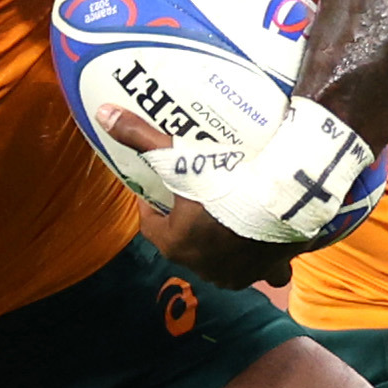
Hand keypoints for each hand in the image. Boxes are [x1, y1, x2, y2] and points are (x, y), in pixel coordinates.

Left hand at [94, 104, 294, 288]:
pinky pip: (266, 271)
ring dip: (222, 243)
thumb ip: (141, 137)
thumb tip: (103, 113)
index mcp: (176, 243)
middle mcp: (203, 266)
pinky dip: (265, 259)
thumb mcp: (179, 157)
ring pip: (223, 260)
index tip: (156, 187)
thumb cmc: (225, 181)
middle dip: (188, 222)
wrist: (284, 200)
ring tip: (230, 213)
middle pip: (187, 242)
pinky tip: (269, 243)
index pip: (151, 224)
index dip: (152, 204)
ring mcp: (238, 273)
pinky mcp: (270, 270)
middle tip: (196, 194)